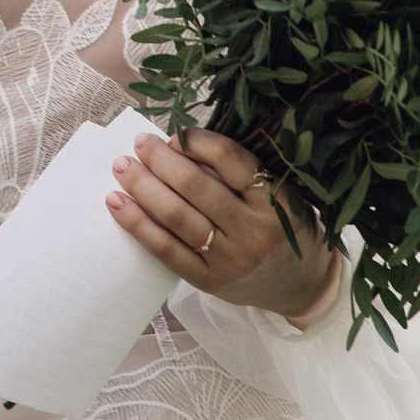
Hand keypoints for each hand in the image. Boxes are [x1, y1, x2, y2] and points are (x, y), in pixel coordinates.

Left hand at [104, 129, 340, 324]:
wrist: (302, 286)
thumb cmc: (284, 228)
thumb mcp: (280, 195)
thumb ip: (241, 173)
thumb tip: (180, 142)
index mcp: (275, 201)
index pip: (230, 159)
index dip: (196, 140)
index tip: (175, 134)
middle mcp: (254, 230)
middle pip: (194, 186)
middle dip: (160, 159)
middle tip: (139, 144)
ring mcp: (231, 259)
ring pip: (175, 215)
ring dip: (142, 186)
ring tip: (122, 166)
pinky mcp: (209, 280)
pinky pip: (165, 249)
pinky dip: (136, 223)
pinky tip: (116, 203)